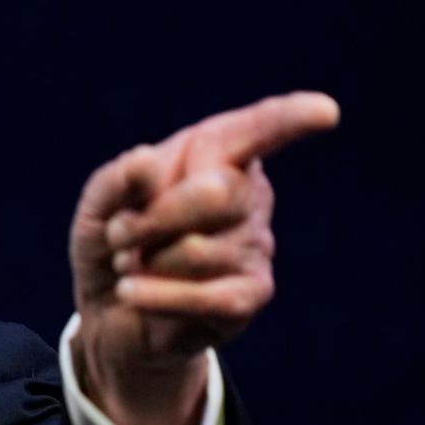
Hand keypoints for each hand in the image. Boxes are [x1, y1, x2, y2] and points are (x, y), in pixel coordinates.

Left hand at [68, 91, 339, 424]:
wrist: (109, 312)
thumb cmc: (113, 243)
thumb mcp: (99, 206)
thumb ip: (117, 180)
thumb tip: (143, 161)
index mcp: (216, 154)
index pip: (255, 130)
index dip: (289, 119)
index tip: (325, 111)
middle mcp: (247, 194)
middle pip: (216, 193)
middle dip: (153, 219)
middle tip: (120, 236)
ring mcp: (257, 245)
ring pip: (200, 251)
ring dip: (147, 263)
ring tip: (134, 267)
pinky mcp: (252, 295)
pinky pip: (208, 296)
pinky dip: (158, 296)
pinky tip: (132, 294)